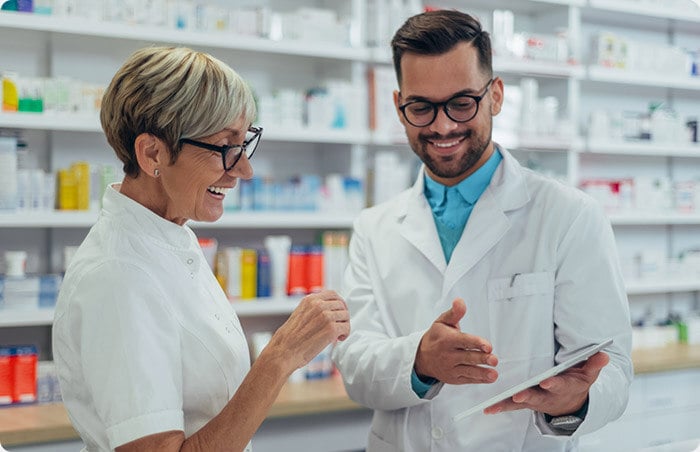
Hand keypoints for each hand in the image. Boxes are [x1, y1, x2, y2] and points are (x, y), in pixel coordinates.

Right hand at [265, 290, 349, 371]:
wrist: (284, 351)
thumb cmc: (290, 338)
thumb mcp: (300, 314)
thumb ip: (313, 309)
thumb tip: (327, 310)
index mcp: (310, 300)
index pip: (333, 294)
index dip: (339, 302)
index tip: (339, 311)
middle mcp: (318, 305)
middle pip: (341, 304)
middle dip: (342, 315)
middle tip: (339, 325)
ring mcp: (326, 316)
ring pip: (345, 316)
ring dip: (344, 325)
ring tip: (338, 334)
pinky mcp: (331, 329)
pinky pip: (347, 328)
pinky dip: (345, 334)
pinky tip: (338, 339)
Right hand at [414, 299, 497, 384]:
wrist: (422, 357)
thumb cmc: (436, 337)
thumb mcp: (442, 321)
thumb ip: (454, 313)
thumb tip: (460, 302)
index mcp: (447, 340)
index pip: (463, 341)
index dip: (476, 343)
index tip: (487, 345)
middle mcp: (448, 355)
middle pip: (467, 357)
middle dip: (481, 358)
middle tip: (493, 359)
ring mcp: (451, 368)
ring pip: (468, 370)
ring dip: (482, 372)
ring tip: (493, 373)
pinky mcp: (454, 378)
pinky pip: (468, 379)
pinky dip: (479, 379)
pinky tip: (489, 377)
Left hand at [484, 351, 609, 415]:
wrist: (571, 404)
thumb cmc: (576, 383)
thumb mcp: (588, 374)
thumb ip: (594, 364)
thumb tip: (603, 354)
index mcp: (564, 387)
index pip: (559, 385)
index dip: (553, 384)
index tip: (546, 382)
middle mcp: (548, 397)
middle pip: (536, 397)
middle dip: (527, 396)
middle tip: (517, 396)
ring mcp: (535, 401)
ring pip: (521, 403)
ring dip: (508, 404)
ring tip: (493, 406)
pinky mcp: (525, 403)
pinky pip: (512, 405)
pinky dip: (500, 407)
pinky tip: (487, 409)